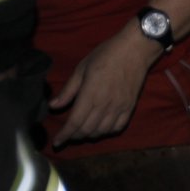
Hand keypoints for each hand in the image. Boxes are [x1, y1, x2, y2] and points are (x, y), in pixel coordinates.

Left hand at [48, 23, 157, 147]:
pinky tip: (101, 128)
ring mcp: (119, 107)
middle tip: (68, 135)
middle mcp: (105, 104)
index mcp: (90, 94)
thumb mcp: (82, 68)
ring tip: (82, 132)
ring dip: (90, 135)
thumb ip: (68, 90)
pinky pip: (118, 127)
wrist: (136, 49)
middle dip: (74, 136)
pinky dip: (107, 132)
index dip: (64, 135)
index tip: (56, 142)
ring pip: (102, 131)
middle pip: (87, 130)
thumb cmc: (106, 54)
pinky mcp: (130, 106)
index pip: (74, 122)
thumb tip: (53, 106)